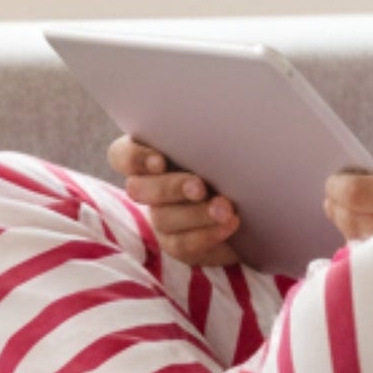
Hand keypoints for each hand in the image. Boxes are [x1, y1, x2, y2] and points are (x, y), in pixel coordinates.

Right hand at [107, 133, 242, 267]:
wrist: (251, 198)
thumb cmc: (232, 157)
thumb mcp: (221, 143)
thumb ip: (207, 138)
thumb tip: (217, 128)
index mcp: (151, 154)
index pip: (122, 155)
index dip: (134, 159)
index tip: (160, 162)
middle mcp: (148, 186)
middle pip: (139, 188)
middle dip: (171, 188)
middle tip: (200, 187)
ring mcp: (160, 216)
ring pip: (163, 218)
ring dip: (196, 213)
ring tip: (226, 209)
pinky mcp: (176, 242)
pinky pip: (181, 244)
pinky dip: (207, 234)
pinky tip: (229, 224)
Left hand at [324, 119, 372, 275]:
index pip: (357, 194)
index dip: (338, 184)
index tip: (339, 178)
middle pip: (349, 220)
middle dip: (338, 204)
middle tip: (340, 193)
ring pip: (355, 247)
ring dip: (349, 227)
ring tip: (360, 213)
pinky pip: (372, 270)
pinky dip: (363, 253)